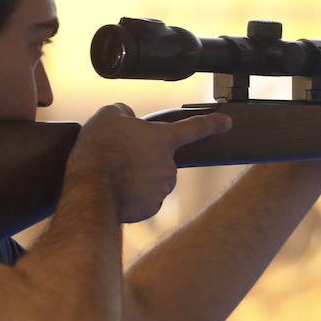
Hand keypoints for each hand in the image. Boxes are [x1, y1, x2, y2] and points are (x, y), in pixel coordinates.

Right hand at [69, 104, 231, 222]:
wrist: (93, 188)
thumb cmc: (101, 149)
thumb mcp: (108, 116)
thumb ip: (124, 112)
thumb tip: (127, 118)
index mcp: (164, 139)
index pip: (195, 127)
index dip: (213, 123)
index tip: (227, 122)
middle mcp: (170, 165)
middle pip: (160, 159)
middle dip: (143, 158)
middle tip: (119, 157)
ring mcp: (162, 188)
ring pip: (151, 180)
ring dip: (136, 177)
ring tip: (113, 174)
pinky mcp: (151, 207)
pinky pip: (144, 199)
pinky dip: (132, 196)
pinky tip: (116, 191)